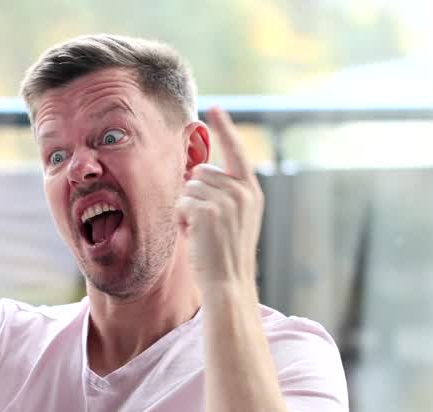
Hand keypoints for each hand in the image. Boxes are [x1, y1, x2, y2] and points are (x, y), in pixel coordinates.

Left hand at [174, 106, 263, 293]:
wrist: (229, 282)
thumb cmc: (226, 253)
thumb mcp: (235, 218)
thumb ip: (224, 193)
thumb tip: (196, 173)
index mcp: (252, 191)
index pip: (237, 152)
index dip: (225, 128)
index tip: (215, 108)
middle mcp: (242, 192)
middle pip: (202, 173)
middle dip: (195, 195)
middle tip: (205, 223)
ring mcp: (226, 201)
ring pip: (189, 187)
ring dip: (187, 209)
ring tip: (200, 231)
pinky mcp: (207, 211)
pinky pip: (181, 202)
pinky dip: (181, 219)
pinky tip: (193, 235)